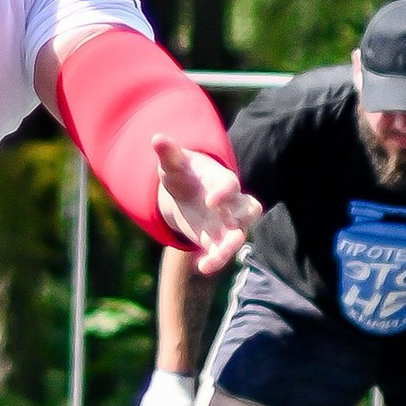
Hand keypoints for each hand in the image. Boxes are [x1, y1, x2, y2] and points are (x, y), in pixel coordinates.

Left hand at [155, 139, 259, 276]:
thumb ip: (169, 154)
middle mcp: (231, 202)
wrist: (184, 191)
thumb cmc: (183, 172)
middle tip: (232, 229)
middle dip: (243, 219)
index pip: (230, 185)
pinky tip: (201, 267)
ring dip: (228, 249)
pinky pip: (222, 251)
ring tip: (211, 262)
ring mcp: (226, 222)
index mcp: (221, 179)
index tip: (210, 201)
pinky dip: (215, 260)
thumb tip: (157, 138)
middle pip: (249, 210)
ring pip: (238, 236)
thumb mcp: (173, 164)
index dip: (224, 192)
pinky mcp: (216, 239)